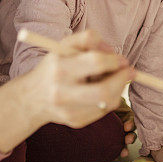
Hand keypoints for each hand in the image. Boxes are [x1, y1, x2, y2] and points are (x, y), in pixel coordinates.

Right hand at [0, 30, 134, 152]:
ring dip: (118, 89)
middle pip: (103, 91)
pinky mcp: (75, 122)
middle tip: (130, 72)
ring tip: (112, 79)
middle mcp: (61, 92)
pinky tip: (101, 92)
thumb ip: (88, 39)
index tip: (122, 59)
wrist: (32, 98)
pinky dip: (109, 99)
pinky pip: (103, 111)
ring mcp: (68, 110)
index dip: (114, 60)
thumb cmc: (54, 67)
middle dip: (122, 80)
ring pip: (108, 102)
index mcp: (59, 68)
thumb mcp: (64, 46)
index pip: (95, 62)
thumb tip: (114, 53)